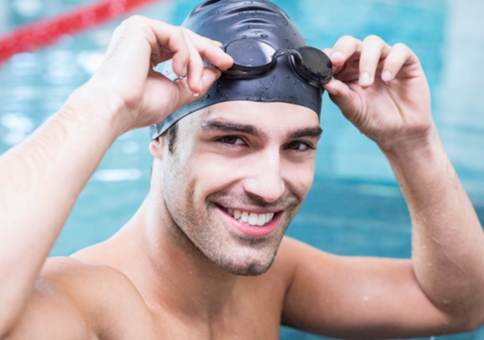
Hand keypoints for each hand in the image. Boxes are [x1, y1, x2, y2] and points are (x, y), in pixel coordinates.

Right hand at [84, 16, 233, 131]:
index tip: (222, 63)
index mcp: (145, 52)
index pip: (180, 46)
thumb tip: (214, 72)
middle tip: (227, 63)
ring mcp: (139, 30)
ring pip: (183, 38)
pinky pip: (176, 36)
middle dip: (208, 51)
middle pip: (184, 38)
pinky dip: (185, 55)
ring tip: (193, 84)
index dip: (202, 52)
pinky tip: (180, 72)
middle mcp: (141, 38)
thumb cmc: (137, 107)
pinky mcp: (140, 27)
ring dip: (196, 62)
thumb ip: (193, 82)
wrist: (116, 109)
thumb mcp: (174, 94)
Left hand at [323, 35, 431, 150]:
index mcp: (345, 72)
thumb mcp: (354, 112)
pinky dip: (392, 62)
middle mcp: (363, 62)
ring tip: (366, 84)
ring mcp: (385, 60)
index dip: (327, 57)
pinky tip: (387, 78)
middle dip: (342, 49)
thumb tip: (327, 83)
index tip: (323, 68)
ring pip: (373, 43)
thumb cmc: (374, 121)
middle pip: (350, 43)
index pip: (333, 55)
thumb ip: (341, 97)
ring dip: (366, 61)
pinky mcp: (407, 62)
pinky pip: (400, 51)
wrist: (401, 133)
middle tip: (337, 61)